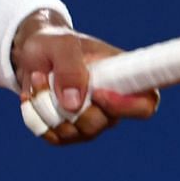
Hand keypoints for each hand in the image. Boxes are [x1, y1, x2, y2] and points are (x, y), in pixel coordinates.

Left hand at [13, 14, 159, 144]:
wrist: (33, 54)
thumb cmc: (54, 43)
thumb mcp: (61, 44)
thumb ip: (70, 68)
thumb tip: (74, 104)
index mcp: (124, 76)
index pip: (146, 103)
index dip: (126, 106)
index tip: (97, 93)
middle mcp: (113, 103)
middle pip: (102, 124)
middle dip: (68, 105)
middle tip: (45, 76)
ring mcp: (92, 121)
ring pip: (74, 133)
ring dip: (46, 107)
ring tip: (37, 79)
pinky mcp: (70, 133)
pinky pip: (54, 137)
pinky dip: (36, 118)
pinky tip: (33, 96)